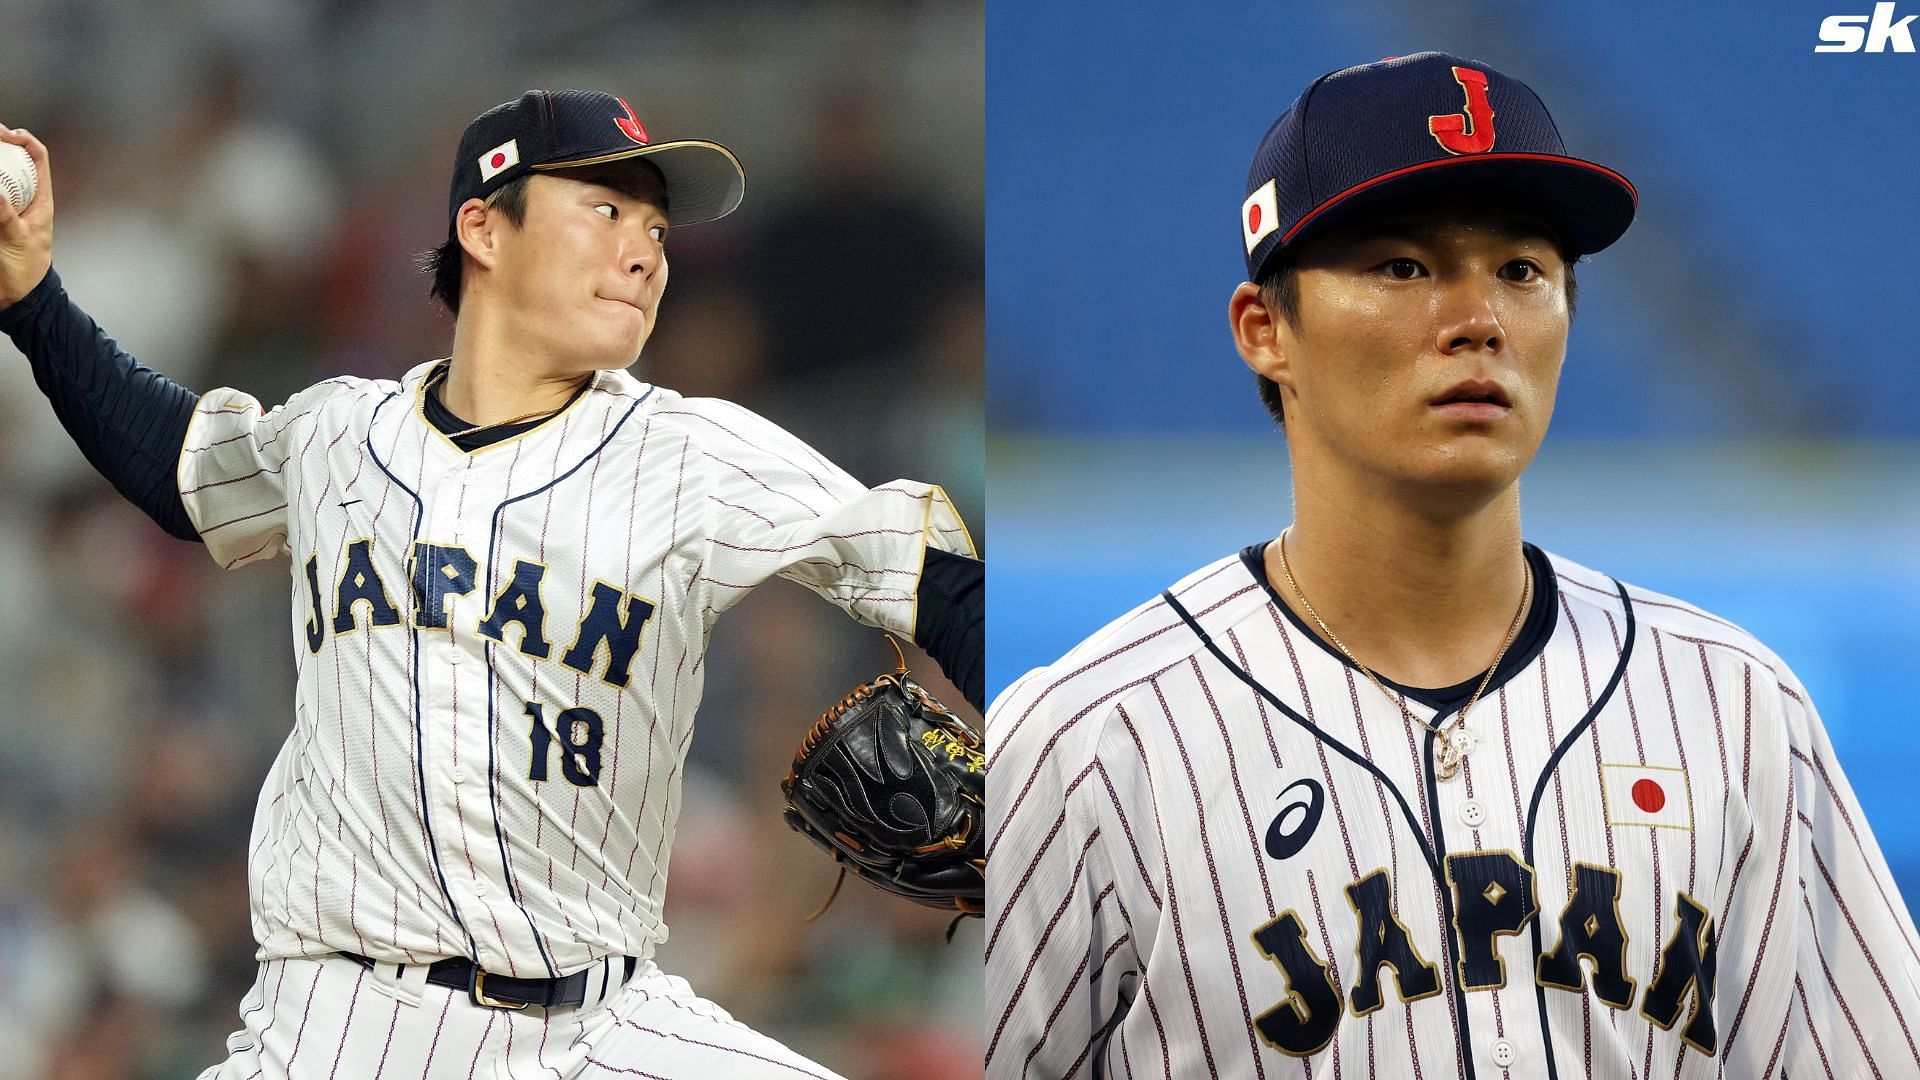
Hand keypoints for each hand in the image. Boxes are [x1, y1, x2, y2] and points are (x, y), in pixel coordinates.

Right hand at [0, 125, 52, 308]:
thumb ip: (6, 217)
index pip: (38, 157)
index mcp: (39, 198)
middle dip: (0, 143)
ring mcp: (5, 203)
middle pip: (12, 159)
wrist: (17, 294)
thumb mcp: (17, 241)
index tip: (6, 134)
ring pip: (0, 173)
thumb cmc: (26, 270)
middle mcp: (22, 195)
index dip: (24, 140)